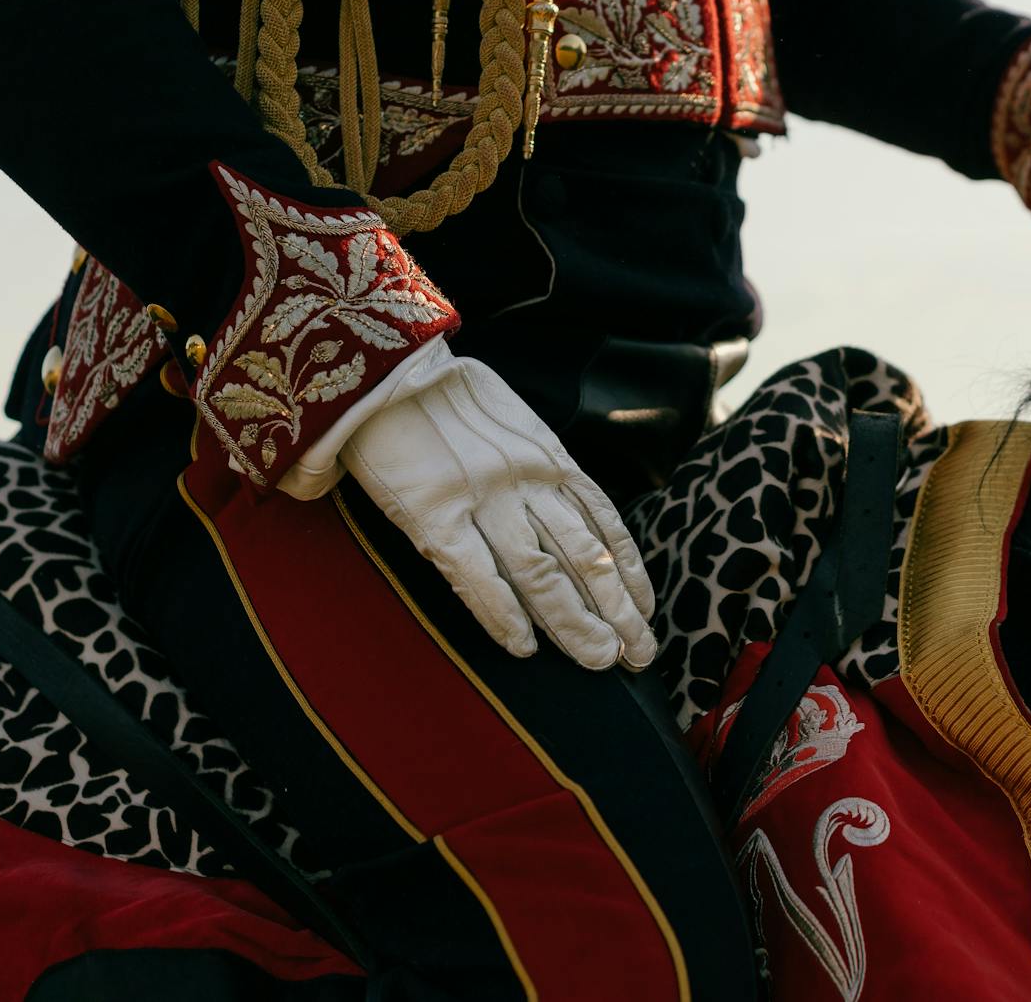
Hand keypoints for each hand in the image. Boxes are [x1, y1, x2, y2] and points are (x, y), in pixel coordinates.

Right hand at [340, 340, 658, 670]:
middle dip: (619, 612)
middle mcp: (527, 481)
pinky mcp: (434, 516)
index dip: (630, 575)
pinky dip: (504, 616)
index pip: (606, 525)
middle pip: (586, 557)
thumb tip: (570, 517)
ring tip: (600, 660)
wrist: (384, 369)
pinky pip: (477, 576)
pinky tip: (525, 647)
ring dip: (575, 623)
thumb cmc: (445, 399)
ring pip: (543, 573)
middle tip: (640, 655)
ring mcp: (483, 499)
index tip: (646, 614)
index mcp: (549, 457)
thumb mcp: (513, 422)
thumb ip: (541, 467)